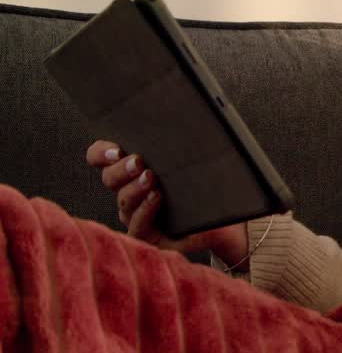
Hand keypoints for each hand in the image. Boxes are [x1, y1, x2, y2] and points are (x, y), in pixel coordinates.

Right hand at [86, 140, 247, 263]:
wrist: (230, 220)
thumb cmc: (210, 185)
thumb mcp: (197, 158)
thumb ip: (184, 140)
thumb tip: (185, 116)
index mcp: (134, 169)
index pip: (102, 157)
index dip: (101, 153)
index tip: (115, 148)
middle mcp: (131, 191)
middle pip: (110, 178)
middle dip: (121, 168)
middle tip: (138, 161)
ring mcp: (138, 214)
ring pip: (123, 201)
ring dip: (134, 188)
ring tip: (151, 178)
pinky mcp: (150, 236)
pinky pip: (137, 226)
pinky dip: (145, 210)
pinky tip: (156, 197)